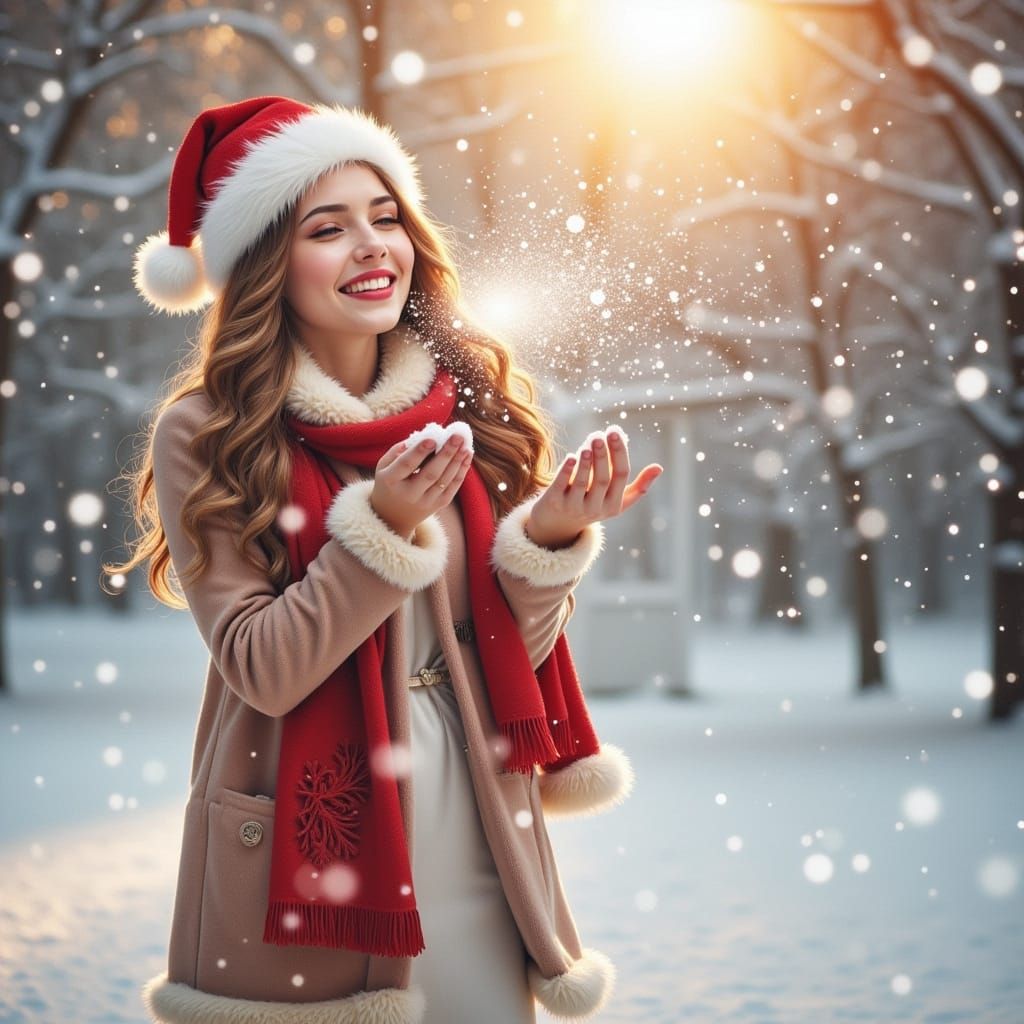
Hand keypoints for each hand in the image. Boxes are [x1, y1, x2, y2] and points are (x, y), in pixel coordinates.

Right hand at [371, 434, 472, 539]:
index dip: (419, 452)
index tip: (432, 438)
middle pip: (430, 473)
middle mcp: (409, 494)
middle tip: (457, 437)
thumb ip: (399, 450)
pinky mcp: (438, 505)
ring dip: (457, 461)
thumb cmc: (390, 482)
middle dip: (445, 454)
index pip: (406, 465)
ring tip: (465, 444)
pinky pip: (453, 487)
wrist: (393, 516)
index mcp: (390, 481)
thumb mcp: (384, 466)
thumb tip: (423, 436)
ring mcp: (425, 502)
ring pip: (444, 480)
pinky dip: (461, 470)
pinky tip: (467, 454)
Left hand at [525, 429, 663, 549]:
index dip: (619, 453)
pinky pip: (561, 486)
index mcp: (614, 504)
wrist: (557, 525)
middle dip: (603, 456)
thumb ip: (638, 486)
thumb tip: (659, 468)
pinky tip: (571, 456)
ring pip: (583, 483)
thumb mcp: (616, 501)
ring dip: (587, 463)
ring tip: (589, 443)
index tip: (615, 431)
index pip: (621, 475)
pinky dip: (566, 471)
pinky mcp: (554, 503)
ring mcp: (574, 507)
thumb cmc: (592, 504)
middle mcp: (595, 508)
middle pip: (603, 479)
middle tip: (600, 435)